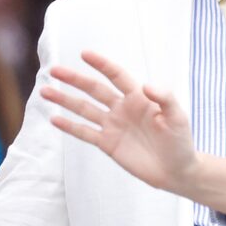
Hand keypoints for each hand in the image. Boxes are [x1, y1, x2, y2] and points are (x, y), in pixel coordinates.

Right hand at [44, 51, 195, 192]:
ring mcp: (113, 126)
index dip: (102, 64)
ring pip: (84, 109)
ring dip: (65, 100)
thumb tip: (146, 85)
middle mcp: (122, 108)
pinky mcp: (108, 144)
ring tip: (45, 91)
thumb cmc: (181, 142)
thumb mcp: (177, 117)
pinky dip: (70, 127)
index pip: (116, 76)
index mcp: (138, 98)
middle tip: (54, 70)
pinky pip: (86, 133)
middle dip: (74, 79)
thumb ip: (165, 98)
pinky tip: (54, 119)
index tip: (85, 54)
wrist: (177, 171)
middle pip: (94, 90)